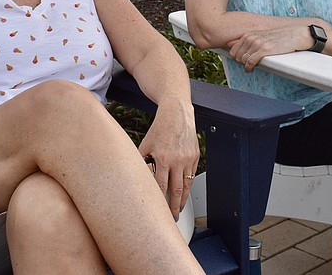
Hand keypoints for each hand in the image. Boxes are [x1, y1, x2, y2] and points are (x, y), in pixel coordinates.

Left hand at [137, 98, 198, 220]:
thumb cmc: (160, 128)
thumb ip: (141, 161)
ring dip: (184, 199)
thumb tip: (135, 175)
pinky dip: (189, 185)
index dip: (160, 201)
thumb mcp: (145, 144)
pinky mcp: (196, 156)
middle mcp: (178, 160)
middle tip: (173, 217)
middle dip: (175, 207)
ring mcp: (189, 159)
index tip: (159, 211)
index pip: (161, 186)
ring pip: (187, 185)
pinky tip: (185, 191)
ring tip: (180, 208)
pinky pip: (192, 175)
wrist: (177, 113)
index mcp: (163, 158)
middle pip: (177, 190)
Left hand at [228, 22, 312, 71]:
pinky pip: (250, 62)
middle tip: (246, 66)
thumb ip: (247, 40)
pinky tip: (251, 69)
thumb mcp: (262, 36)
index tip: (241, 62)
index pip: (233, 49)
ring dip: (244, 66)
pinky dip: (248, 67)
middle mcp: (251, 37)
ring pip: (242, 59)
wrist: (298, 35)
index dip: (235, 58)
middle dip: (240, 63)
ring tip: (250, 68)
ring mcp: (257, 43)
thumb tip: (230, 44)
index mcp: (250, 34)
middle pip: (236, 55)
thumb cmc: (281, 37)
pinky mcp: (265, 50)